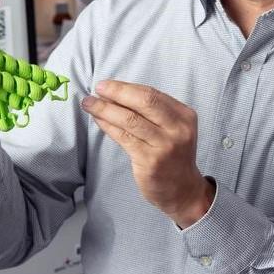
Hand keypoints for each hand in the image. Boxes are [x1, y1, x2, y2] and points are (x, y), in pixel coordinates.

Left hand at [82, 81, 214, 227]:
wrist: (182, 189)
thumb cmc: (172, 154)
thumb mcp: (172, 128)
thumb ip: (152, 112)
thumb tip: (116, 93)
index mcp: (184, 115)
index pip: (152, 93)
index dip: (126, 87)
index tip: (107, 84)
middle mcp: (177, 129)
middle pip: (144, 102)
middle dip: (117, 92)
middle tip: (98, 88)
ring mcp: (165, 146)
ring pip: (130, 120)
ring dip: (105, 109)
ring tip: (89, 103)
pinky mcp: (150, 161)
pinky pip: (124, 138)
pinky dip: (108, 126)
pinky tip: (98, 120)